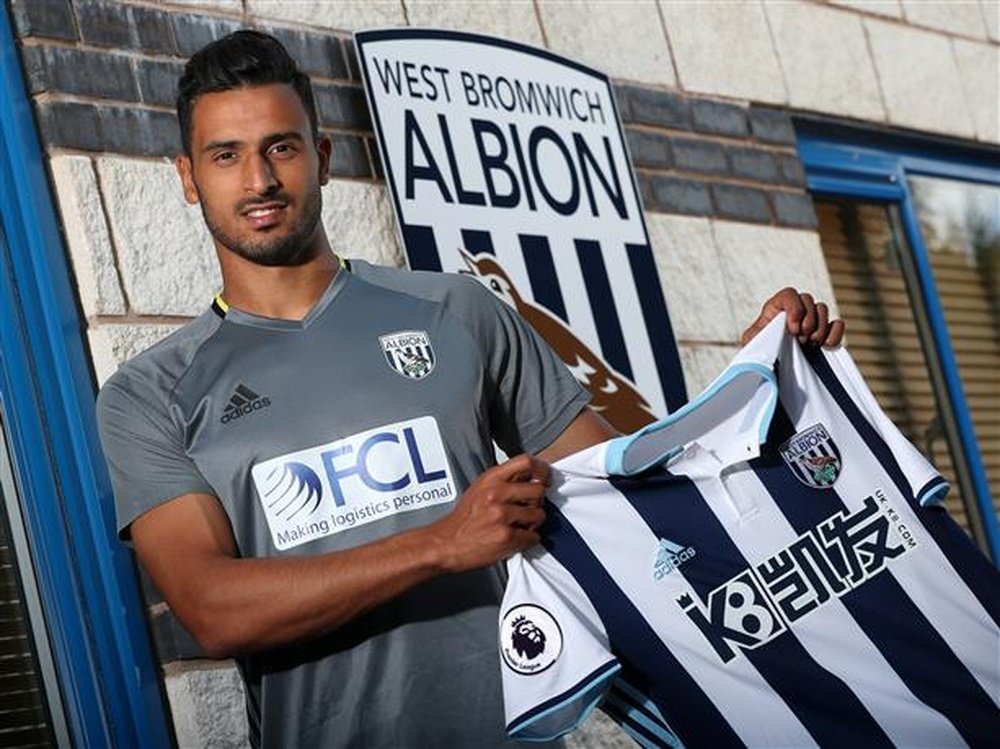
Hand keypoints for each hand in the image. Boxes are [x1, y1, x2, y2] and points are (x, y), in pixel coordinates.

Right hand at [429, 454, 549, 572]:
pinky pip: (534, 536)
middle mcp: (496, 494)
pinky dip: (528, 540)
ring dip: (534, 523)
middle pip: (538, 490)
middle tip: (530, 509)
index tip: (545, 478)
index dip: (542, 469)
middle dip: (538, 502)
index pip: (526, 462)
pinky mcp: (506, 536)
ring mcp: (502, 515)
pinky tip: (516, 538)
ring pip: (539, 515)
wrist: (446, 543)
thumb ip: (503, 481)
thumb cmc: (464, 519)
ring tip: (521, 525)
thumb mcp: (480, 488)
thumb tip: (530, 476)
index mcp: (491, 479)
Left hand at [740, 287, 845, 346]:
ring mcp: (811, 321)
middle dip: (807, 321)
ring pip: (823, 309)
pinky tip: (826, 346)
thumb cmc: (757, 354)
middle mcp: (794, 311)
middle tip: (801, 340)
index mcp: (776, 308)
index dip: (794, 308)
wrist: (771, 371)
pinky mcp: (825, 334)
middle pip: (808, 299)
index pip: (789, 294)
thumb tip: (769, 334)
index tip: (793, 329)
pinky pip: (838, 324)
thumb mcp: (751, 342)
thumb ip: (755, 333)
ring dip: (819, 328)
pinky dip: (835, 333)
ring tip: (810, 345)